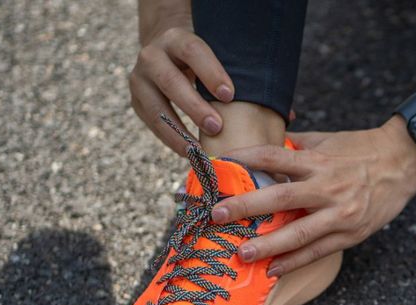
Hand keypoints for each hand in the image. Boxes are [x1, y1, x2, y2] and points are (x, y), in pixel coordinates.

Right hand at [130, 18, 233, 155]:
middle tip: (217, 127)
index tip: (229, 95)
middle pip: (170, 81)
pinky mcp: (136, 101)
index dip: (210, 73)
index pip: (193, 51)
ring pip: (155, 107)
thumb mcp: (214, 55)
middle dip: (194, 107)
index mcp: (176, 39)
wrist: (168, 56)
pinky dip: (171, 140)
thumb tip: (279, 107)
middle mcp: (152, 56)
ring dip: (178, 132)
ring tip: (199, 152)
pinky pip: (152, 124)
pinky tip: (191, 153)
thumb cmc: (204, 62)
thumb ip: (236, 72)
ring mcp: (140, 79)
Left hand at [212, 120, 415, 275]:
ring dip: (268, 244)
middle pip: (280, 198)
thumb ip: (296, 146)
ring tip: (242, 253)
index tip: (219, 166)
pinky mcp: (351, 233)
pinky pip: (318, 251)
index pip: (274, 158)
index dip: (245, 160)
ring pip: (299, 232)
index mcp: (318, 161)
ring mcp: (340, 214)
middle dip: (246, 207)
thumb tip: (264, 149)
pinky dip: (294, 261)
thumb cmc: (362, 149)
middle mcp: (327, 187)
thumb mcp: (328, 141)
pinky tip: (273, 269)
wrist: (404, 162)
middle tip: (217, 215)